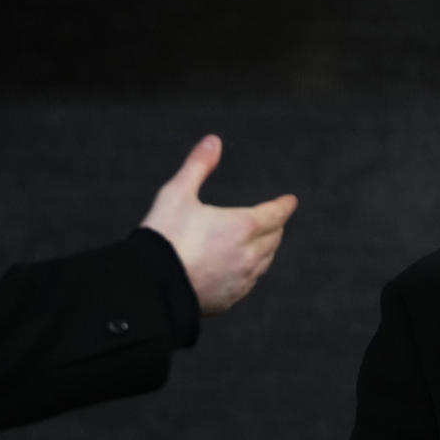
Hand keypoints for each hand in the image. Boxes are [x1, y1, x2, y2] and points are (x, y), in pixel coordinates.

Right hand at [140, 135, 297, 313]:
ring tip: (261, 242)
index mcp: (243, 226)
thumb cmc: (163, 236)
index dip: (284, 206)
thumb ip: (198, 166)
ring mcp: (242, 280)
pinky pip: (249, 282)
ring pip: (264, 262)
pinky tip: (241, 269)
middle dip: (275, 226)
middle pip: (274, 238)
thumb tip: (213, 141)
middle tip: (274, 219)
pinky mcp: (230, 298)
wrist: (149, 286)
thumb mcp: (176, 194)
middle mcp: (249, 254)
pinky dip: (250, 271)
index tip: (290, 201)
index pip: (276, 214)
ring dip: (266, 249)